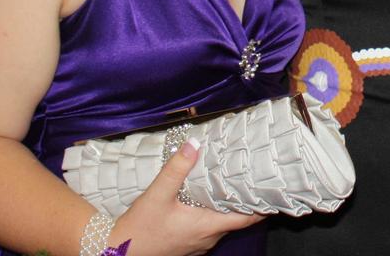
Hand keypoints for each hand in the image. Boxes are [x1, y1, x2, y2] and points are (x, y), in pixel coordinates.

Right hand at [108, 138, 261, 255]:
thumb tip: (194, 144)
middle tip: (254, 180)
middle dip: (246, 202)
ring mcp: (198, 245)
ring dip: (229, 208)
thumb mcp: (157, 195)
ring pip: (221, 225)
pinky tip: (207, 201)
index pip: (247, 219)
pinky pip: (208, 230)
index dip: (262, 206)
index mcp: (207, 226)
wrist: (116, 253)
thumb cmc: (139, 227)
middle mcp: (207, 238)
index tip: (274, 190)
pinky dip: (213, 216)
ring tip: (234, 185)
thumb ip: (176, 169)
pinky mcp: (187, 247)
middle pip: (237, 220)